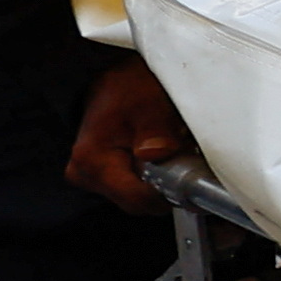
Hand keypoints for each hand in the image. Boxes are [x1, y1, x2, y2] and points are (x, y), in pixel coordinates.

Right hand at [65, 61, 191, 211]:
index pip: (137, 199)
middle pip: (141, 202)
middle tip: (185, 155)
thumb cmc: (128, 87)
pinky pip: (138, 188)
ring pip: (142, 197)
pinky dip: (156, 175)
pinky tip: (163, 155)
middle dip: (168, 184)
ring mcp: (94, 179)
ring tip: (172, 149)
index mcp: (92, 161)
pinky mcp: (105, 178)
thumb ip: (156, 130)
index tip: (192, 176)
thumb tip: (158, 153)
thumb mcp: (149, 102)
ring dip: (163, 179)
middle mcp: (87, 176)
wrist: (115, 77)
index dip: (169, 192)